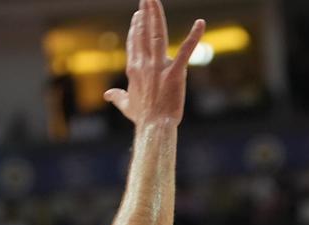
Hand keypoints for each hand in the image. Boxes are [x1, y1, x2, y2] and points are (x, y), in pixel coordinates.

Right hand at [104, 0, 205, 127]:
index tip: (138, 16)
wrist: (154, 127)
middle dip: (145, 13)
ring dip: (156, 15)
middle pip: (144, 33)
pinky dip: (194, 36)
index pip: (134, 43)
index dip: (136, 28)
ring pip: (157, 35)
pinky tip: (201, 23)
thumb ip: (117, 97)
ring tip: (154, 0)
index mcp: (134, 69)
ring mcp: (159, 67)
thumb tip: (108, 95)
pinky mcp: (175, 73)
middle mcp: (144, 64)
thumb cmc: (142, 118)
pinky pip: (186, 51)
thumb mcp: (126, 106)